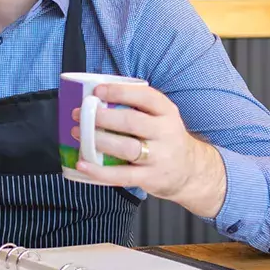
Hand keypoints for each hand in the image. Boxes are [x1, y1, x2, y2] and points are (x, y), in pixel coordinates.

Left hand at [70, 83, 227, 218]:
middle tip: (80, 114)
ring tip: (78, 134)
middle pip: (132, 122)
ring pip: (126, 147)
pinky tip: (83, 164)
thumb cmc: (165, 138)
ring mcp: (159, 157)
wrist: (191, 172)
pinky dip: (99, 171)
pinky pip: (122, 175)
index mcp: (167, 112)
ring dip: (98, 140)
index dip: (119, 92)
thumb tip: (96, 97)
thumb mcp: (161, 118)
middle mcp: (166, 133)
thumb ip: (137, 107)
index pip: (145, 96)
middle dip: (102, 116)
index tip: (97, 91)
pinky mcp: (150, 178)